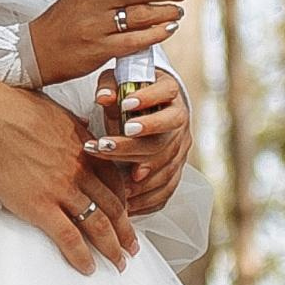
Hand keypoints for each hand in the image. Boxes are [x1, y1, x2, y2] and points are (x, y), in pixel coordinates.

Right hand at [0, 80, 138, 272]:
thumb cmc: (14, 108)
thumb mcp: (57, 112)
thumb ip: (74, 128)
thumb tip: (82, 130)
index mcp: (85, 148)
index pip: (115, 181)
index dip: (125, 202)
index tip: (127, 214)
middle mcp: (80, 171)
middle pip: (113, 207)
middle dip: (126, 230)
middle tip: (132, 247)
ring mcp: (62, 190)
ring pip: (98, 225)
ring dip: (112, 248)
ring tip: (119, 263)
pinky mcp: (40, 206)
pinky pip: (68, 238)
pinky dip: (81, 256)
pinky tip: (89, 267)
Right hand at [25, 0, 186, 88]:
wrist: (36, 51)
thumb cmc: (62, 23)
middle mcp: (94, 1)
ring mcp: (96, 26)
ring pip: (141, 14)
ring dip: (166, 11)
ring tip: (178, 10)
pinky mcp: (99, 49)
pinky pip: (135, 40)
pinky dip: (156, 34)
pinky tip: (168, 30)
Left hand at [87, 68, 192, 215]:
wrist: (153, 106)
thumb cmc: (130, 92)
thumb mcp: (119, 81)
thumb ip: (110, 87)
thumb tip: (103, 98)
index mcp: (170, 92)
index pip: (166, 92)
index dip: (148, 99)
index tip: (125, 105)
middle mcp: (180, 120)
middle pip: (163, 137)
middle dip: (133, 145)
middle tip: (106, 146)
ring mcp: (181, 146)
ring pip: (165, 166)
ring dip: (138, 176)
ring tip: (113, 179)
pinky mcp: (177, 167)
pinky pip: (168, 188)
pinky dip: (148, 198)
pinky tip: (128, 202)